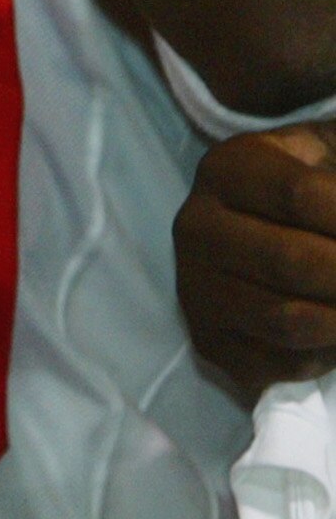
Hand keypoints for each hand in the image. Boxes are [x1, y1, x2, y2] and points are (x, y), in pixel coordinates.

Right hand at [175, 125, 335, 391]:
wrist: (259, 224)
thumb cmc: (315, 187)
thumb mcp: (334, 155)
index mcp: (227, 170)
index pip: (300, 196)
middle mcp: (196, 227)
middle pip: (294, 263)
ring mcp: (196, 287)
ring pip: (290, 320)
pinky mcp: (209, 340)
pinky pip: (283, 362)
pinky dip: (332, 356)